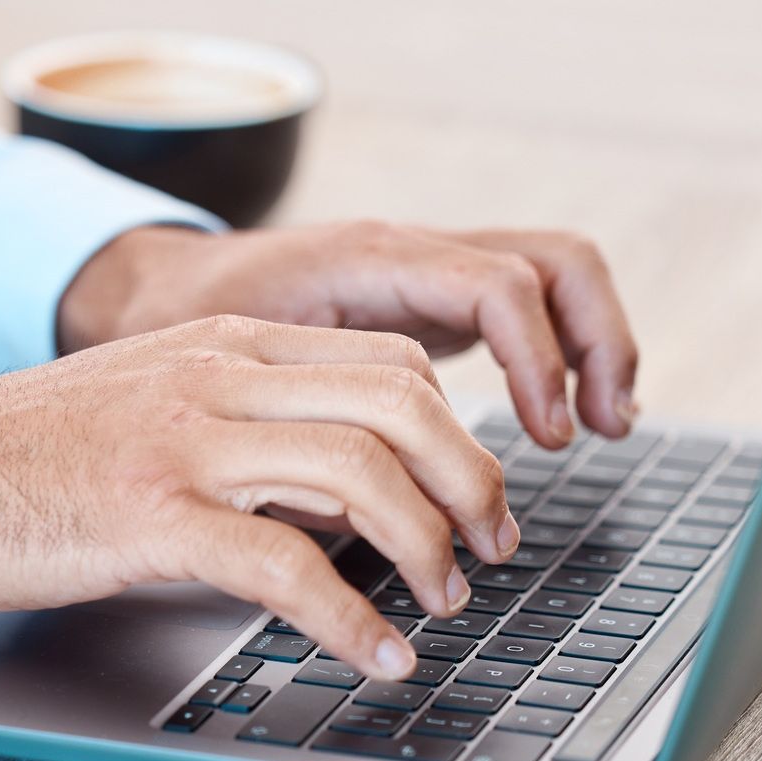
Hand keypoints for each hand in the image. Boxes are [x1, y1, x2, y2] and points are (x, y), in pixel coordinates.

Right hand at [0, 316, 518, 680]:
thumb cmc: (22, 452)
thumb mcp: (150, 404)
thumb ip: (242, 422)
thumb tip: (336, 492)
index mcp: (226, 345)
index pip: (390, 365)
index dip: (458, 431)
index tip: (476, 495)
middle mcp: (218, 377)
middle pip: (401, 406)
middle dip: (471, 483)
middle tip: (492, 550)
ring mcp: (185, 443)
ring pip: (360, 474)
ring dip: (426, 548)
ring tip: (444, 605)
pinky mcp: (150, 517)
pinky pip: (285, 566)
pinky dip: (351, 618)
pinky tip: (375, 655)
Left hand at [57, 221, 639, 448]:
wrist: (154, 285)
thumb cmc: (177, 322)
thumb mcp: (223, 362)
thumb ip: (288, 418)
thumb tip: (351, 510)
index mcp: (368, 257)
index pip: (495, 284)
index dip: (537, 359)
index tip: (548, 435)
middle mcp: (412, 251)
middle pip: (556, 261)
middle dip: (598, 342)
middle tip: (604, 428)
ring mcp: (429, 270)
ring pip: (554, 276)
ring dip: (595, 346)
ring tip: (607, 425)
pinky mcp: (432, 300)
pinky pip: (525, 307)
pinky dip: (561, 354)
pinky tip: (564, 417)